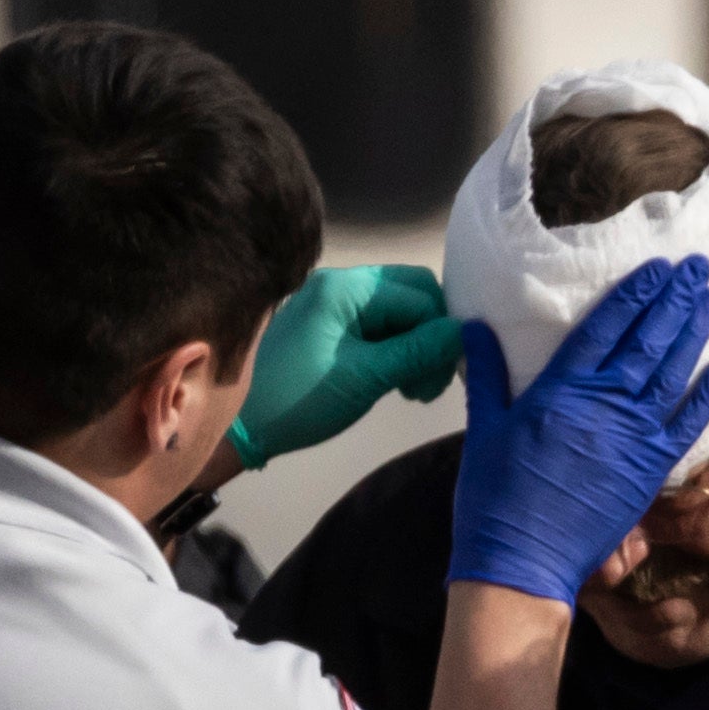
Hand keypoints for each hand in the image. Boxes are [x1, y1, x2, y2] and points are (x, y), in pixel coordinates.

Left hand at [234, 263, 459, 472]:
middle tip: (429, 384)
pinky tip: (397, 382)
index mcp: (346, 286)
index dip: (441, 333)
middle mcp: (341, 283)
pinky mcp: (330, 326)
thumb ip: (418, 351)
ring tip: (413, 390)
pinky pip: (378, 327)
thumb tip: (467, 333)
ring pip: (398, 313)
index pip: (419, 294)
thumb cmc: (300, 399)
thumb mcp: (365, 377)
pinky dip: (395, 351)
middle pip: (411, 295)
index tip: (442, 379)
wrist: (241, 426)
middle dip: (431, 337)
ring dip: (416, 347)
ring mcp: (334, 303)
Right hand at [440, 254, 708, 600]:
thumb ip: (487, 373)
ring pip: (671, 372)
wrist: (522, 561)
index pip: (604, 327)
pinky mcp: (649, 470)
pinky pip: (686, 424)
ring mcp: (631, 436)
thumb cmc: (493, 497)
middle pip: (647, 340)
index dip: (633, 293)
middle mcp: (602, 404)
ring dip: (694, 332)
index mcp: (559, 389)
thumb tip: (474, 326)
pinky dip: (705, 394)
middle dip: (674, 299)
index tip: (656, 266)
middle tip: (698, 267)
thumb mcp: (483, 428)